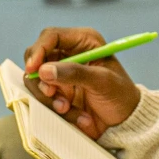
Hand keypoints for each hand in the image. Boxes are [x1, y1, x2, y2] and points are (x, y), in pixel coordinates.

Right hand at [23, 25, 140, 140]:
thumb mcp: (102, 82)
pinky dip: (54, 107)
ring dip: (49, 97)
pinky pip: (42, 97)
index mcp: (83, 41)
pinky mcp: (57, 91)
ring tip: (67, 108)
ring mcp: (60, 73)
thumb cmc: (120, 96)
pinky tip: (73, 113)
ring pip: (35, 79)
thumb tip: (43, 70)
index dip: (39, 50)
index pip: (51, 36)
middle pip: (36, 56)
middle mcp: (68, 54)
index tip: (33, 69)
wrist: (124, 122)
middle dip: (40, 77)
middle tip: (50, 92)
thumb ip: (74, 73)